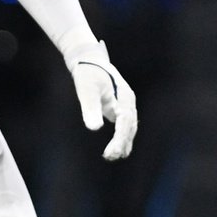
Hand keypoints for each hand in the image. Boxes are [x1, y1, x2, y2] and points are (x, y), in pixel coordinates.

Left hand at [66, 40, 137, 160]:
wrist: (88, 60)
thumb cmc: (87, 74)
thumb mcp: (87, 90)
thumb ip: (91, 108)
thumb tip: (95, 128)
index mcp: (124, 97)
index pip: (125, 122)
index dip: (119, 138)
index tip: (111, 151)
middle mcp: (128, 102)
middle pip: (129, 127)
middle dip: (121, 143)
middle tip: (110, 157)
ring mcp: (125, 105)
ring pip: (128, 128)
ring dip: (122, 142)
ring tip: (112, 157)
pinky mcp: (118, 107)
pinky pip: (123, 126)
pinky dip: (121, 138)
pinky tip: (116, 149)